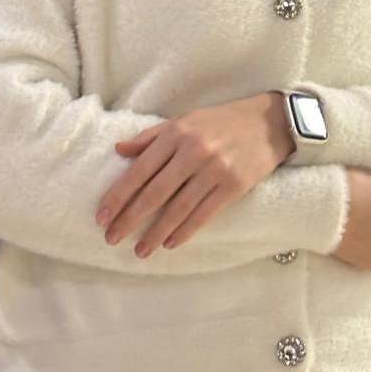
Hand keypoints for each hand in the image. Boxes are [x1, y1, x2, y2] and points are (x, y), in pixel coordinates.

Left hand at [96, 93, 289, 257]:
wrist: (268, 122)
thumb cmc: (221, 121)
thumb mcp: (185, 120)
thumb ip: (152, 137)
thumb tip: (119, 150)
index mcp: (177, 133)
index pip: (140, 169)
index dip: (118, 194)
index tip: (101, 215)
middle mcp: (193, 151)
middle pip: (155, 192)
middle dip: (130, 218)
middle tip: (111, 238)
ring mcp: (215, 170)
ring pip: (178, 208)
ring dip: (155, 233)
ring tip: (139, 251)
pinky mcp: (234, 186)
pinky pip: (204, 215)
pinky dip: (185, 232)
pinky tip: (170, 244)